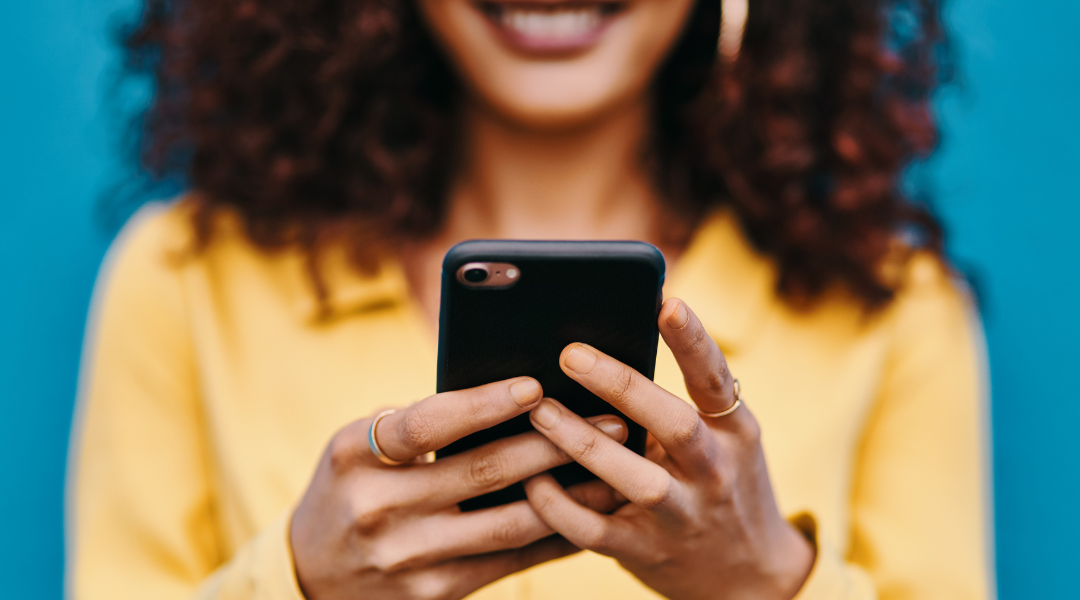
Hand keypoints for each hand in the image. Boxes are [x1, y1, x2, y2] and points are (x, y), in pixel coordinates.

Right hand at [291, 377, 628, 599]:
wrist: (311, 574)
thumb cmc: (349, 488)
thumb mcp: (357, 447)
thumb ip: (415, 424)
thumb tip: (510, 399)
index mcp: (354, 456)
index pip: (426, 423)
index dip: (483, 404)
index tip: (535, 386)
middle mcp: (377, 508)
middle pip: (481, 471)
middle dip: (553, 444)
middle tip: (609, 420)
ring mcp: (406, 558)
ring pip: (507, 522)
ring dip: (569, 495)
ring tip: (614, 469)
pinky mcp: (432, 593)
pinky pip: (507, 561)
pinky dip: (551, 537)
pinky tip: (585, 514)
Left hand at [523, 299, 814, 599]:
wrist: (749, 576)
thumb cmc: (721, 484)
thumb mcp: (724, 440)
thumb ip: (681, 402)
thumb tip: (609, 347)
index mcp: (733, 432)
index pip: (715, 379)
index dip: (693, 341)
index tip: (667, 302)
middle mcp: (713, 472)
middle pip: (672, 423)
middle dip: (621, 386)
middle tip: (570, 353)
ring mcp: (682, 516)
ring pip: (633, 478)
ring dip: (582, 443)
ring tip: (539, 410)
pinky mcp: (646, 552)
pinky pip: (595, 531)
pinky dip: (560, 507)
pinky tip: (532, 481)